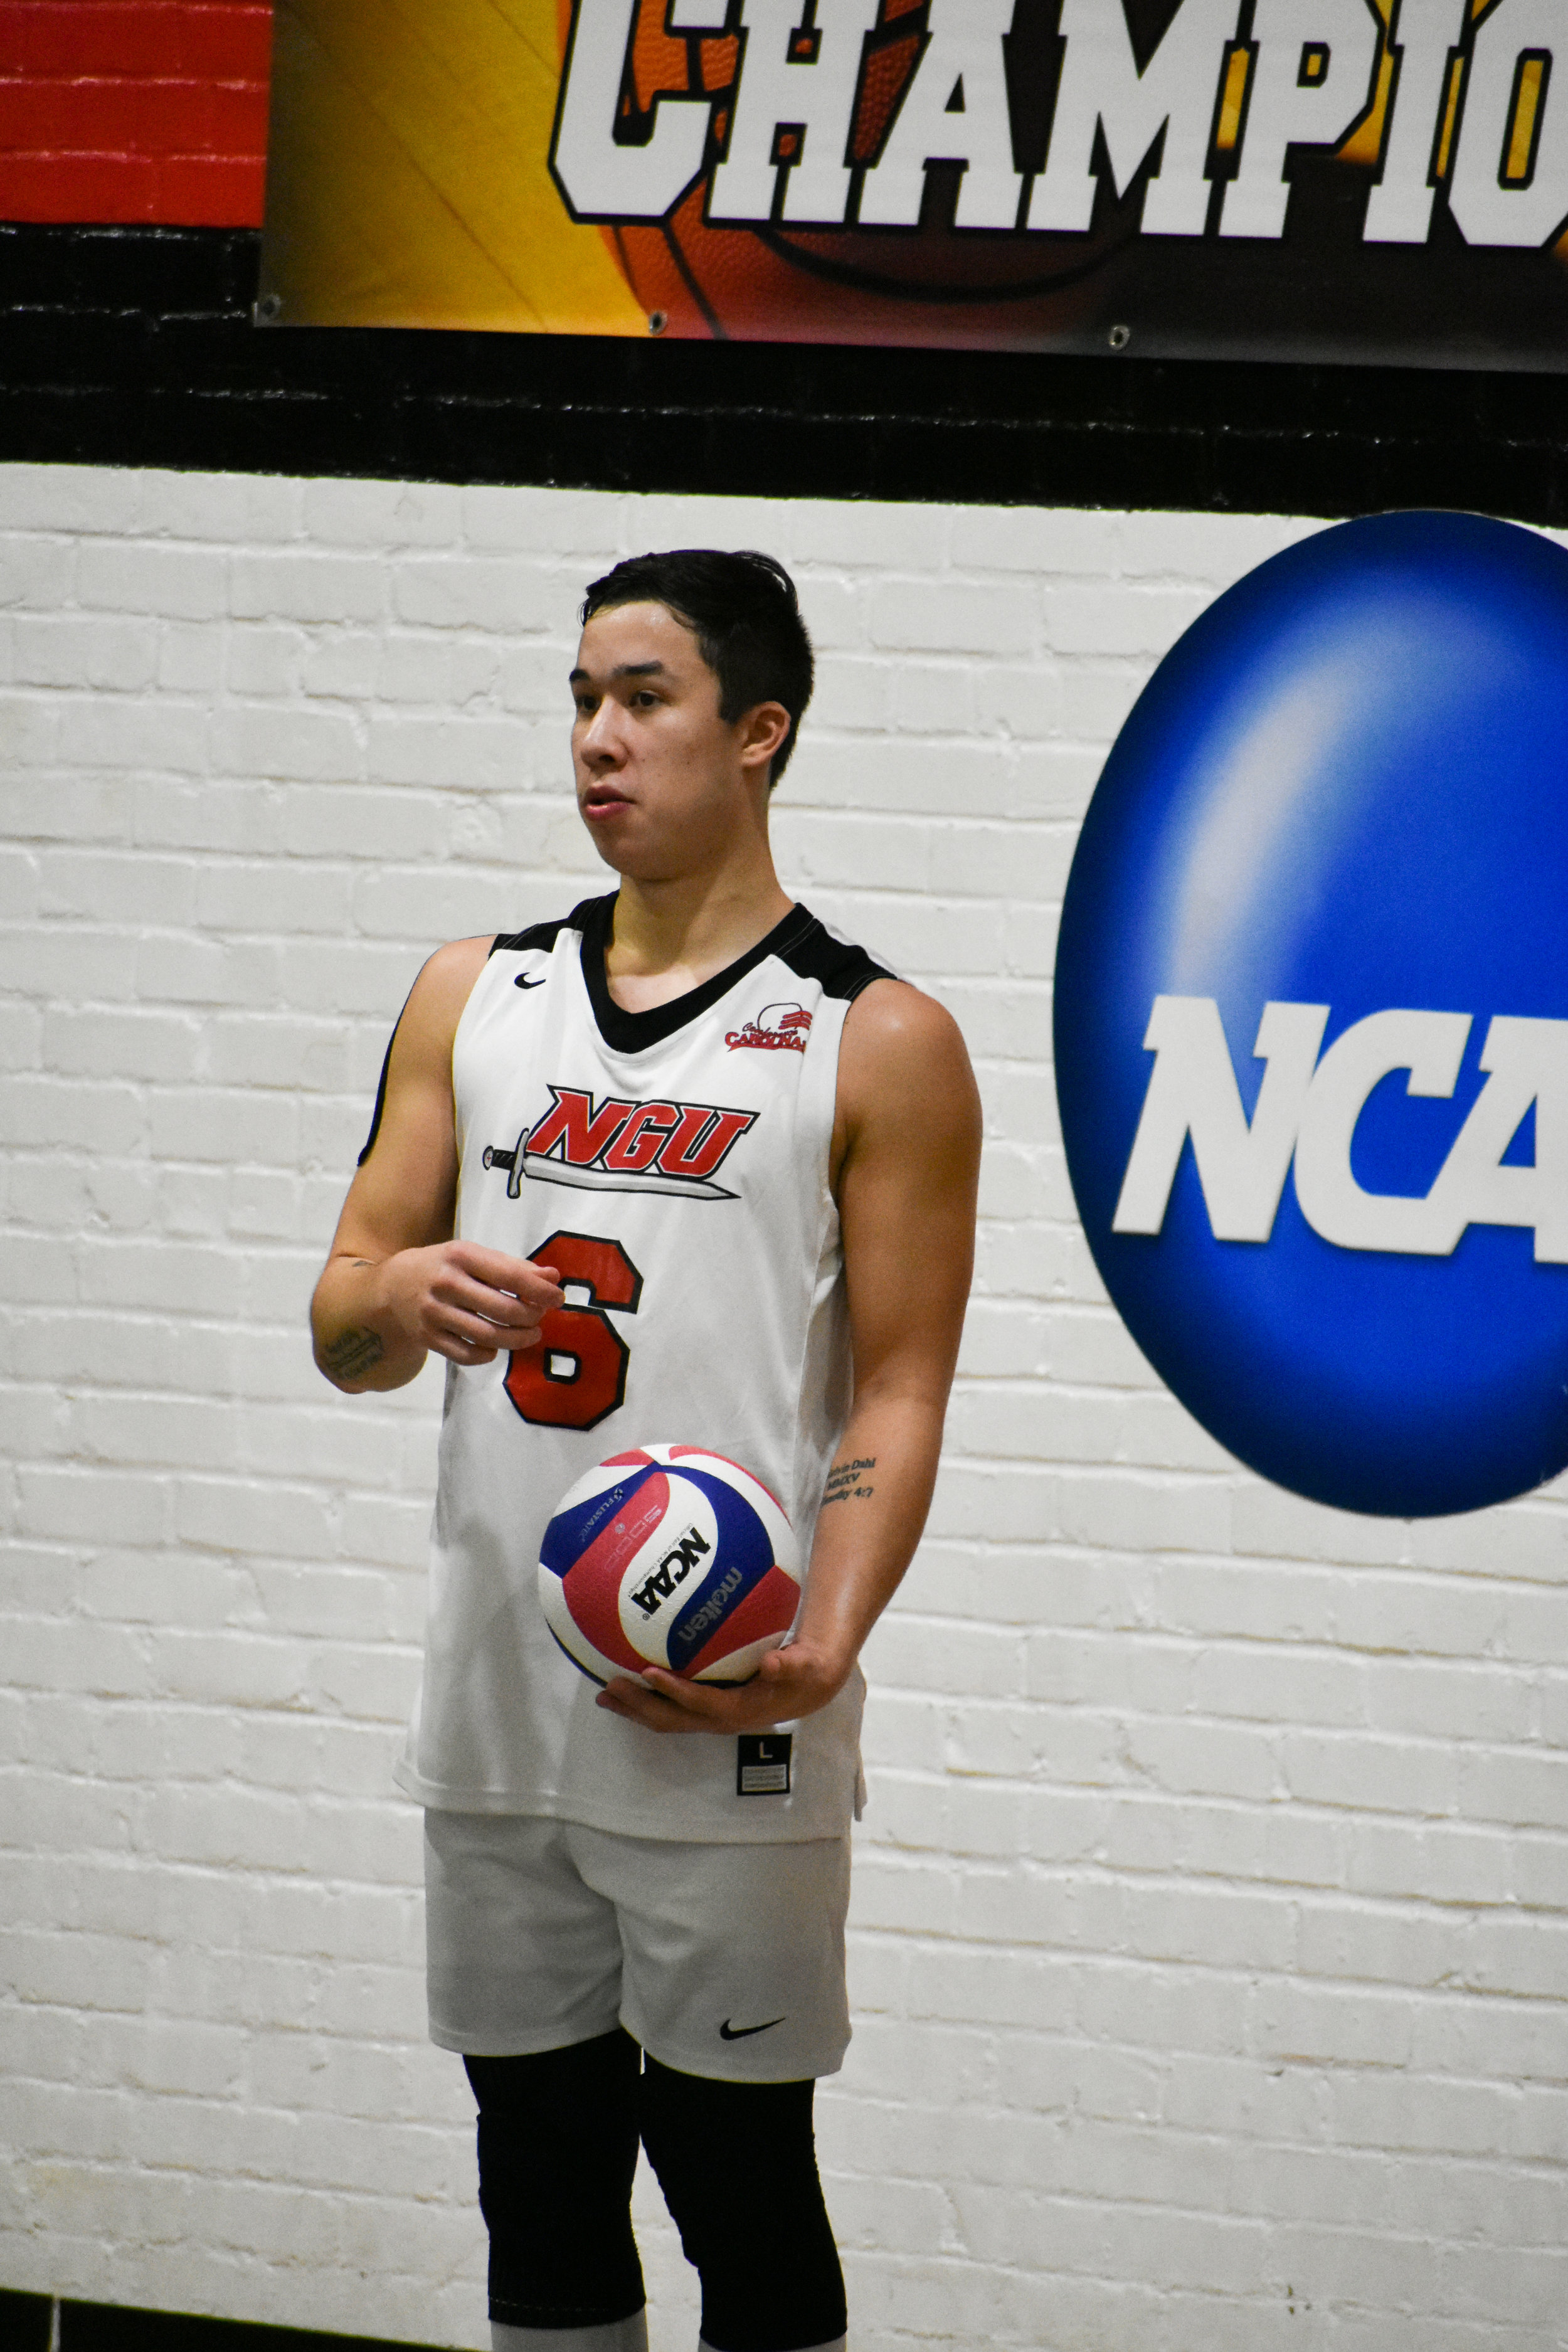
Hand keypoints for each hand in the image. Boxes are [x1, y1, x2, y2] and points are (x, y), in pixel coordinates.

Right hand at [375, 1240, 563, 1367]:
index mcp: (461, 1256)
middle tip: (540, 1317)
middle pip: (503, 1310)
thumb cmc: (444, 1267)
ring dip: (518, 1339)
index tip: (558, 1298)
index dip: (540, 1290)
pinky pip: (467, 1355)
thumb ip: (513, 1266)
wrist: (391, 1287)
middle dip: (531, 1317)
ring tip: (530, 1335)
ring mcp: (435, 1314)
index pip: (510, 1276)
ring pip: (488, 1336)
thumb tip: (552, 1276)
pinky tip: (496, 1347)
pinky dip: (488, 1354)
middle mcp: (447, 1284)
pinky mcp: (428, 1338)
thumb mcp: (474, 1256)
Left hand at [593, 1638, 850, 1735]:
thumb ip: (789, 1665)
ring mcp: (708, 1718)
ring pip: (664, 1719)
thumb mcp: (803, 1667)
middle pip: (671, 1718)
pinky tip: (626, 1686)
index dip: (673, 1691)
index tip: (647, 1671)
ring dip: (633, 1709)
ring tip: (604, 1694)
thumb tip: (771, 1662)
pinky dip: (644, 1703)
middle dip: (638, 1705)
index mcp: (738, 1709)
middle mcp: (718, 1719)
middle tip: (609, 1686)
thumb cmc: (803, 1673)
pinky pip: (668, 1711)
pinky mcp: (703, 1711)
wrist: (806, 1690)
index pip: (699, 1702)